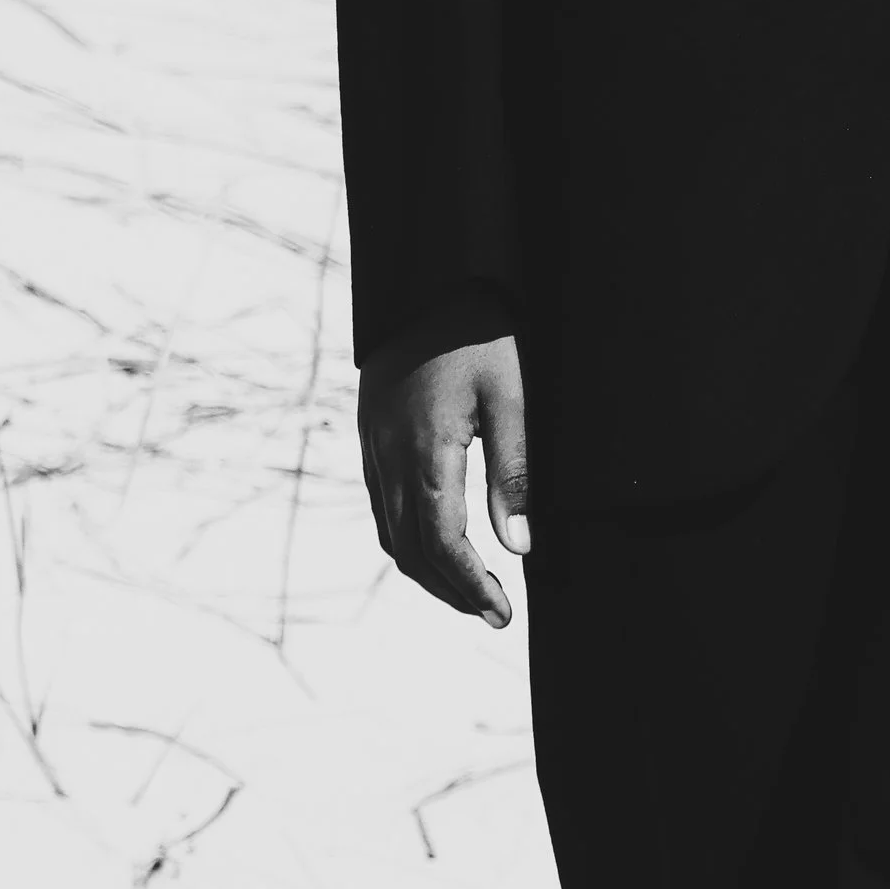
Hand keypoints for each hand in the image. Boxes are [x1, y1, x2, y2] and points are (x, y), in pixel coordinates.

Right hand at [357, 328, 529, 624]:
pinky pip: (382, 504)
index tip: (503, 612)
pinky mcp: (370, 433)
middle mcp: (389, 455)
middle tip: (492, 611)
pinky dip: (407, 537)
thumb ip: (513, 471)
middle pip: (410, 550)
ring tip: (470, 587)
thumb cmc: (481, 331)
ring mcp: (373, 445)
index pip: (442, 543)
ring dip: (427, 569)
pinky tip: (437, 540)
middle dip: (450, 589)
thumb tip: (519, 546)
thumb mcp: (513, 394)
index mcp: (425, 449)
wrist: (427, 276)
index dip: (471, 585)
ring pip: (390, 533)